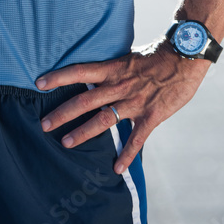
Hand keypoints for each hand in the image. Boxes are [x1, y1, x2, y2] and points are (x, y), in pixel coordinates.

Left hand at [35, 39, 209, 173]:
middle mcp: (119, 85)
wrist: (184, 57)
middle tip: (44, 124)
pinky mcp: (150, 116)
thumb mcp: (128, 57)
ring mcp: (134, 102)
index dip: (58, 77)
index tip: (39, 83)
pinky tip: (117, 168)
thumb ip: (112, 69)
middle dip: (63, 113)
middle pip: (85, 100)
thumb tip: (95, 73)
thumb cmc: (156, 55)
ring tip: (66, 143)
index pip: (79, 71)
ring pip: (103, 120)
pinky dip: (127, 155)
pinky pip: (136, 139)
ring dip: (83, 133)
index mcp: (112, 69)